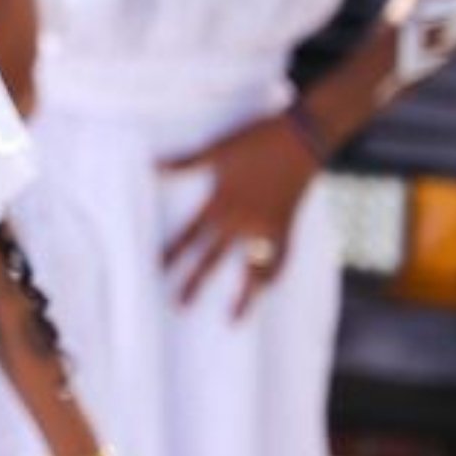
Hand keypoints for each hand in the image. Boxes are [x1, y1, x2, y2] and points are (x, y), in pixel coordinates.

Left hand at [160, 109, 318, 314]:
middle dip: (194, 282)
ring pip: (251, 268)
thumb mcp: (217, 150)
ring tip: (233, 319)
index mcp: (221, 203)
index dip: (172, 254)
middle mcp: (242, 220)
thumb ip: (185, 163)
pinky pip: (282, 257)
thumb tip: (152, 165)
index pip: (189, 235)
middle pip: (213, 258)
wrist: (303, 137)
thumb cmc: (256, 139)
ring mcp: (267, 226)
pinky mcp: (288, 225)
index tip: (157, 272)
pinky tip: (269, 290)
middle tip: (179, 305)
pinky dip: (275, 274)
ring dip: (242, 294)